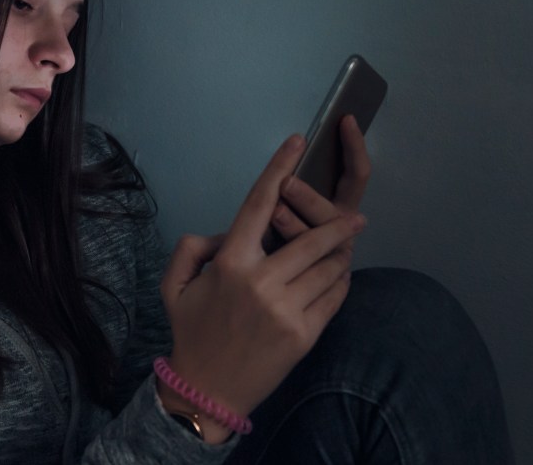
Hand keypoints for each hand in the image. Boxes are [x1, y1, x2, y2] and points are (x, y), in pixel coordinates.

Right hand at [158, 134, 365, 442]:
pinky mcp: (305, 334)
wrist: (207, 391)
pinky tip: (336, 280)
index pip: (260, 203)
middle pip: (312, 238)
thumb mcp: (176, 284)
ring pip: (329, 268)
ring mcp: (287, 309)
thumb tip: (229, 232)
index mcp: (230, 263)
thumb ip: (193, 247)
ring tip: (343, 253)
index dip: (280, 168)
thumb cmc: (192, 332)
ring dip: (340, 256)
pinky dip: (339, 284)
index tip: (297, 141)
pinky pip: (334, 297)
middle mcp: (262, 282)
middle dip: (339, 224)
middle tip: (357, 218)